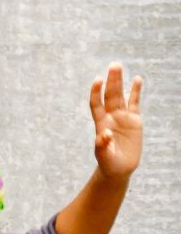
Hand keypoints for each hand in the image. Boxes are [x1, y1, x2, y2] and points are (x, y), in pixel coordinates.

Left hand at [90, 62, 143, 180]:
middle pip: (109, 95)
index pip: (96, 103)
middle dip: (111, 80)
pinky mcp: (134, 120)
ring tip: (118, 66)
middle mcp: (110, 116)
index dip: (96, 91)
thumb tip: (105, 134)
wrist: (119, 167)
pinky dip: (135, 91)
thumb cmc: (108, 161)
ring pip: (120, 95)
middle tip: (114, 65)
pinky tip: (137, 79)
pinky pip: (134, 103)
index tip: (98, 79)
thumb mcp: (103, 155)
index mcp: (100, 123)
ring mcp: (122, 117)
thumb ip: (102, 145)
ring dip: (119, 81)